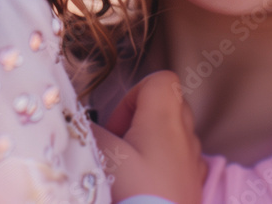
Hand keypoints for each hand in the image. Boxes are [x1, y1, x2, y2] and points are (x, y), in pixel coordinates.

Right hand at [91, 70, 205, 203]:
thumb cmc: (135, 194)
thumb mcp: (102, 157)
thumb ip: (88, 132)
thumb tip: (78, 121)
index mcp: (166, 118)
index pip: (161, 80)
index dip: (133, 94)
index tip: (115, 124)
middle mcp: (185, 135)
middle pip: (168, 104)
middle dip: (140, 119)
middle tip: (118, 145)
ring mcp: (193, 161)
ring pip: (174, 134)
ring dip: (150, 143)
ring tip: (128, 169)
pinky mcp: (192, 185)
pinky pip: (179, 160)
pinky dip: (161, 165)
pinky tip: (144, 187)